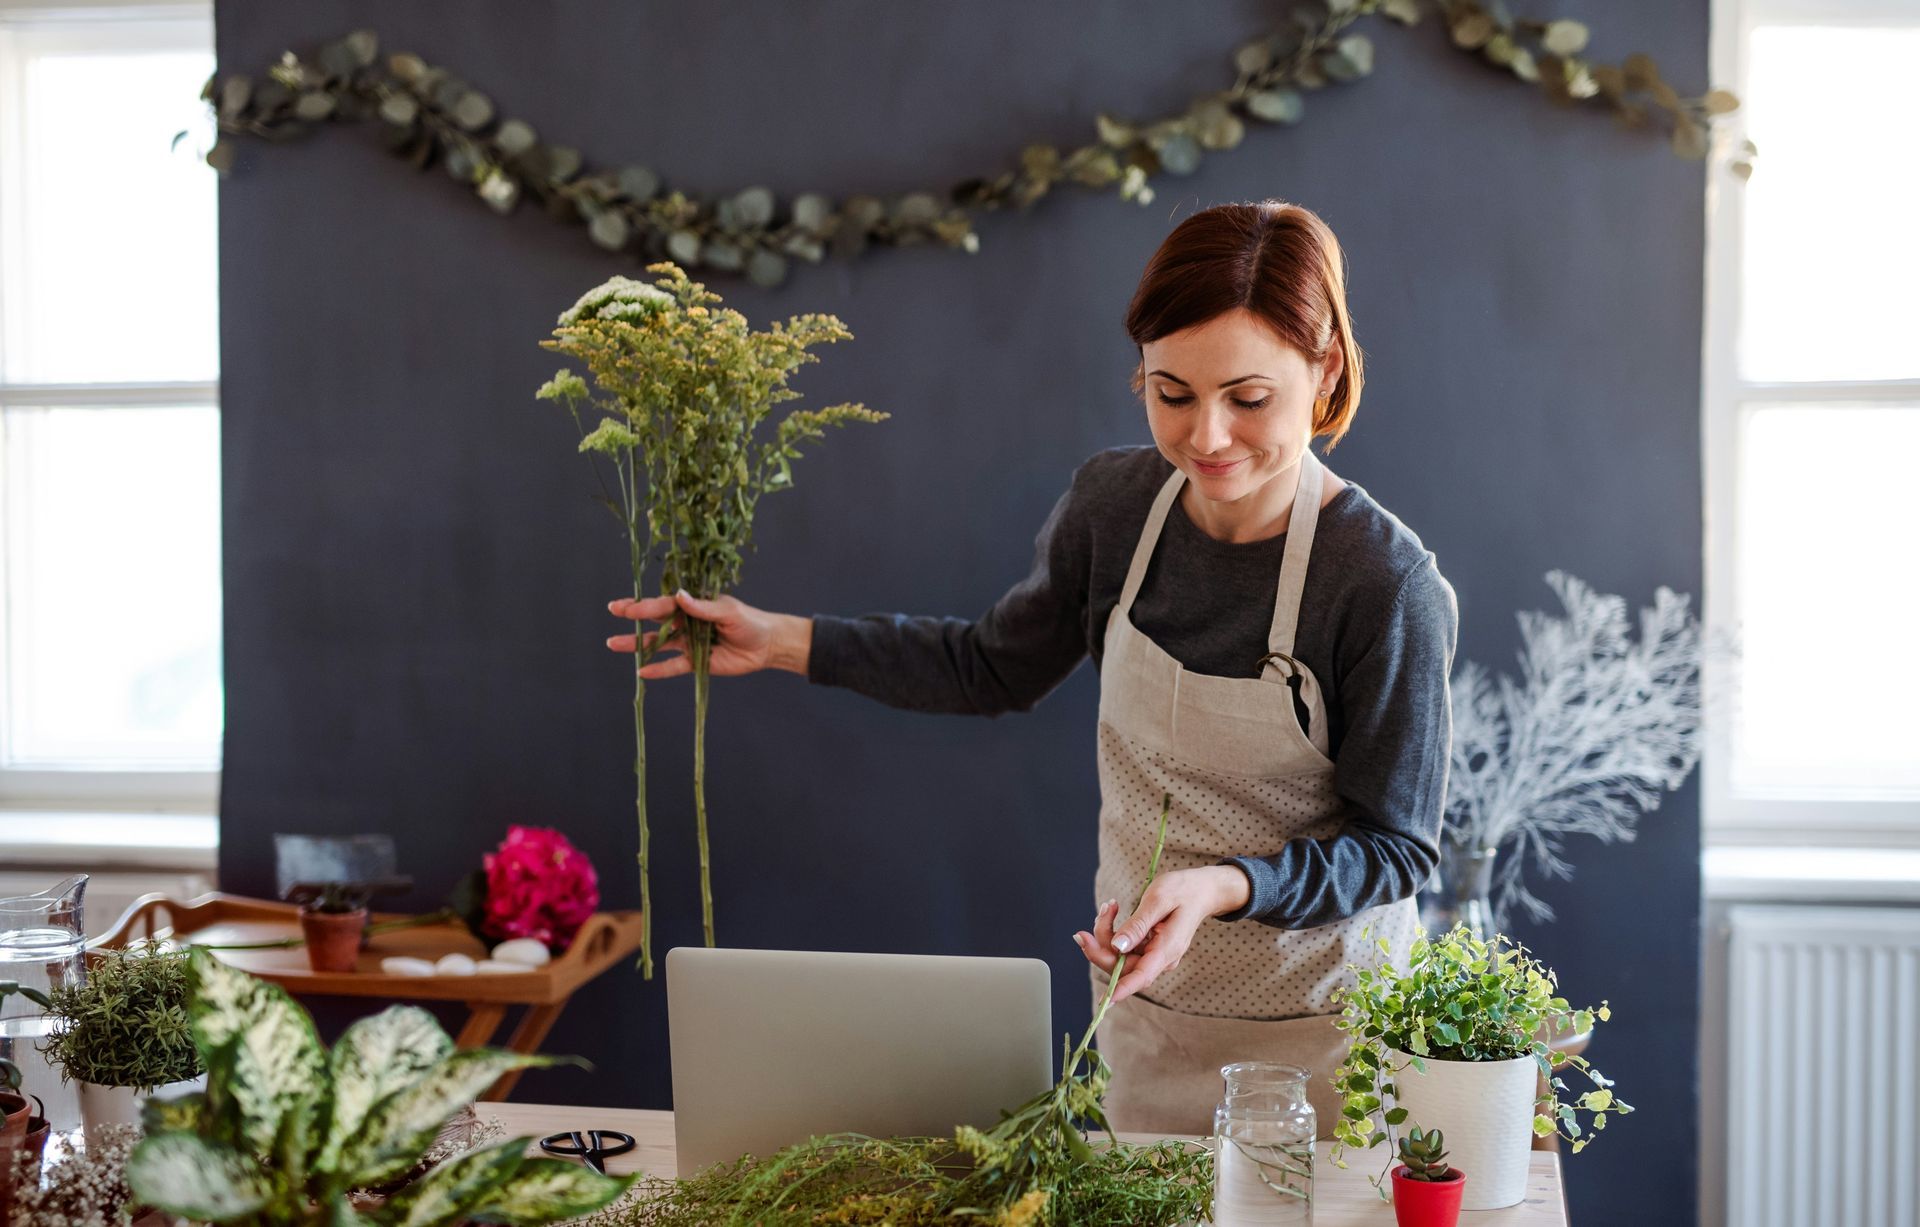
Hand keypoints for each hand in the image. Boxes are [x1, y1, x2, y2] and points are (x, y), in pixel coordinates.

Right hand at [605, 591, 810, 678]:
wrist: (767, 646)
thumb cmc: (750, 622)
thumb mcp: (728, 611)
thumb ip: (703, 607)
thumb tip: (680, 595)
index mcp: (694, 604)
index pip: (665, 604)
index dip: (645, 605)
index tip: (626, 606)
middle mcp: (687, 622)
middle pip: (656, 620)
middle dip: (634, 616)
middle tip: (613, 611)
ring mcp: (689, 642)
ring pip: (659, 643)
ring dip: (638, 645)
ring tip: (614, 644)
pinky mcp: (695, 662)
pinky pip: (673, 666)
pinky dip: (658, 670)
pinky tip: (642, 672)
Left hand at [1071, 866, 1250, 1003]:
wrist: (1202, 889)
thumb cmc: (1183, 891)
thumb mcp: (1158, 900)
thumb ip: (1138, 925)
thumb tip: (1117, 947)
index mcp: (1168, 948)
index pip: (1142, 976)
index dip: (1122, 988)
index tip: (1107, 1000)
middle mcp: (1161, 957)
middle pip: (1123, 966)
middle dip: (1101, 947)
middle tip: (1083, 930)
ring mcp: (1154, 954)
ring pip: (1120, 957)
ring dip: (1105, 934)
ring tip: (1109, 907)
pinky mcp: (1148, 948)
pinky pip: (1124, 948)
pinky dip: (1112, 932)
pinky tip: (1112, 911)